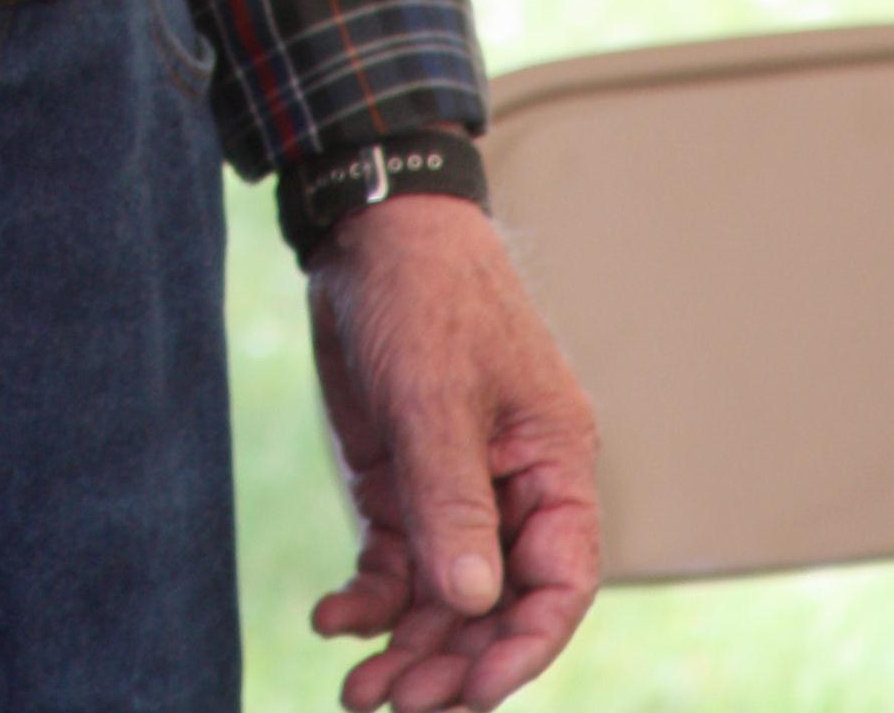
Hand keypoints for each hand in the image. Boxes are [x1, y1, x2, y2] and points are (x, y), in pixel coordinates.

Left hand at [305, 192, 599, 711]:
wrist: (369, 228)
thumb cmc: (425, 292)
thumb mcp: (435, 395)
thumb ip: (453, 500)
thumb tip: (472, 604)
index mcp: (553, 464)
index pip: (560, 584)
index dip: (521, 648)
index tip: (470, 695)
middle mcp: (512, 488)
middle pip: (496, 604)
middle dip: (450, 661)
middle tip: (394, 705)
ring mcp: (456, 488)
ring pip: (444, 596)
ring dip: (407, 646)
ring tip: (357, 691)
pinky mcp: (403, 481)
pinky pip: (398, 564)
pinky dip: (370, 599)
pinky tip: (333, 620)